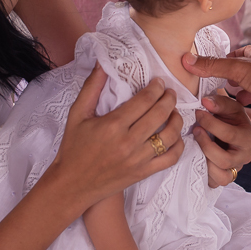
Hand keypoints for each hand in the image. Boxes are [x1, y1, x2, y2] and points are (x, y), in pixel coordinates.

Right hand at [48, 64, 184, 207]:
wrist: (71, 185)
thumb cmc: (73, 148)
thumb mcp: (77, 114)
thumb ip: (91, 87)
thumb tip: (102, 64)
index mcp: (113, 125)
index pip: (144, 100)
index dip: (156, 88)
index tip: (159, 82)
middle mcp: (128, 142)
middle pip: (160, 114)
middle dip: (169, 99)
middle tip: (170, 92)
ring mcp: (138, 159)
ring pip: (169, 136)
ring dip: (177, 120)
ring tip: (174, 112)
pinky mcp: (143, 173)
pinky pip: (170, 159)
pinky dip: (178, 146)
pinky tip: (175, 136)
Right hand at [183, 46, 250, 131]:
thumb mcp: (238, 69)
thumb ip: (213, 66)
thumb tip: (186, 60)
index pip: (234, 57)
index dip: (221, 64)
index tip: (207, 72)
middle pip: (245, 77)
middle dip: (232, 84)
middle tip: (215, 93)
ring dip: (247, 101)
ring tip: (232, 111)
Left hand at [193, 94, 250, 187]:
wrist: (230, 129)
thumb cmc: (229, 117)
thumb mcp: (228, 106)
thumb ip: (219, 102)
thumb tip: (205, 102)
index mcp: (249, 136)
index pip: (229, 134)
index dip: (210, 124)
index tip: (198, 113)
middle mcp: (245, 155)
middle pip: (225, 159)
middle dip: (206, 145)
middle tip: (195, 130)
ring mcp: (236, 168)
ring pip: (221, 176)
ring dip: (204, 161)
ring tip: (195, 145)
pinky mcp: (226, 177)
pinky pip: (215, 182)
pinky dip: (205, 173)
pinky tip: (197, 157)